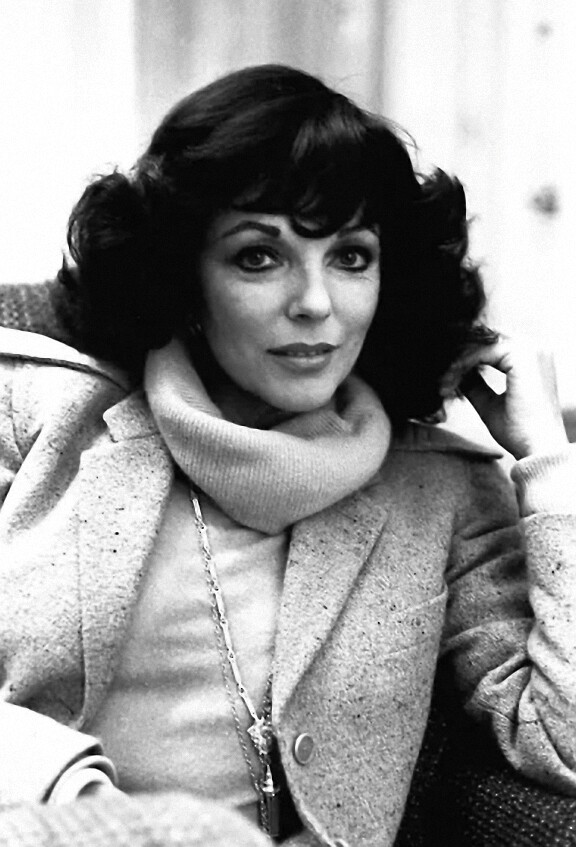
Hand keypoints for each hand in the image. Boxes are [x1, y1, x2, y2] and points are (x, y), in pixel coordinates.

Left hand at [440, 335, 568, 458]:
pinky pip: (482, 351)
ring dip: (457, 361)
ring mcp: (531, 349)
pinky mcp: (523, 356)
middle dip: (457, 357)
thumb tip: (454, 371)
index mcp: (531, 358)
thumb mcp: (489, 403)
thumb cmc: (518, 432)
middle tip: (438, 377)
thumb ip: (475, 384)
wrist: (537, 450)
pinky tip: (450, 380)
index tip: (442, 378)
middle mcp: (534, 348)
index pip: (489, 345)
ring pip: (481, 343)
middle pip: (483, 339)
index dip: (463, 358)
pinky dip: (463, 363)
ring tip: (443, 383)